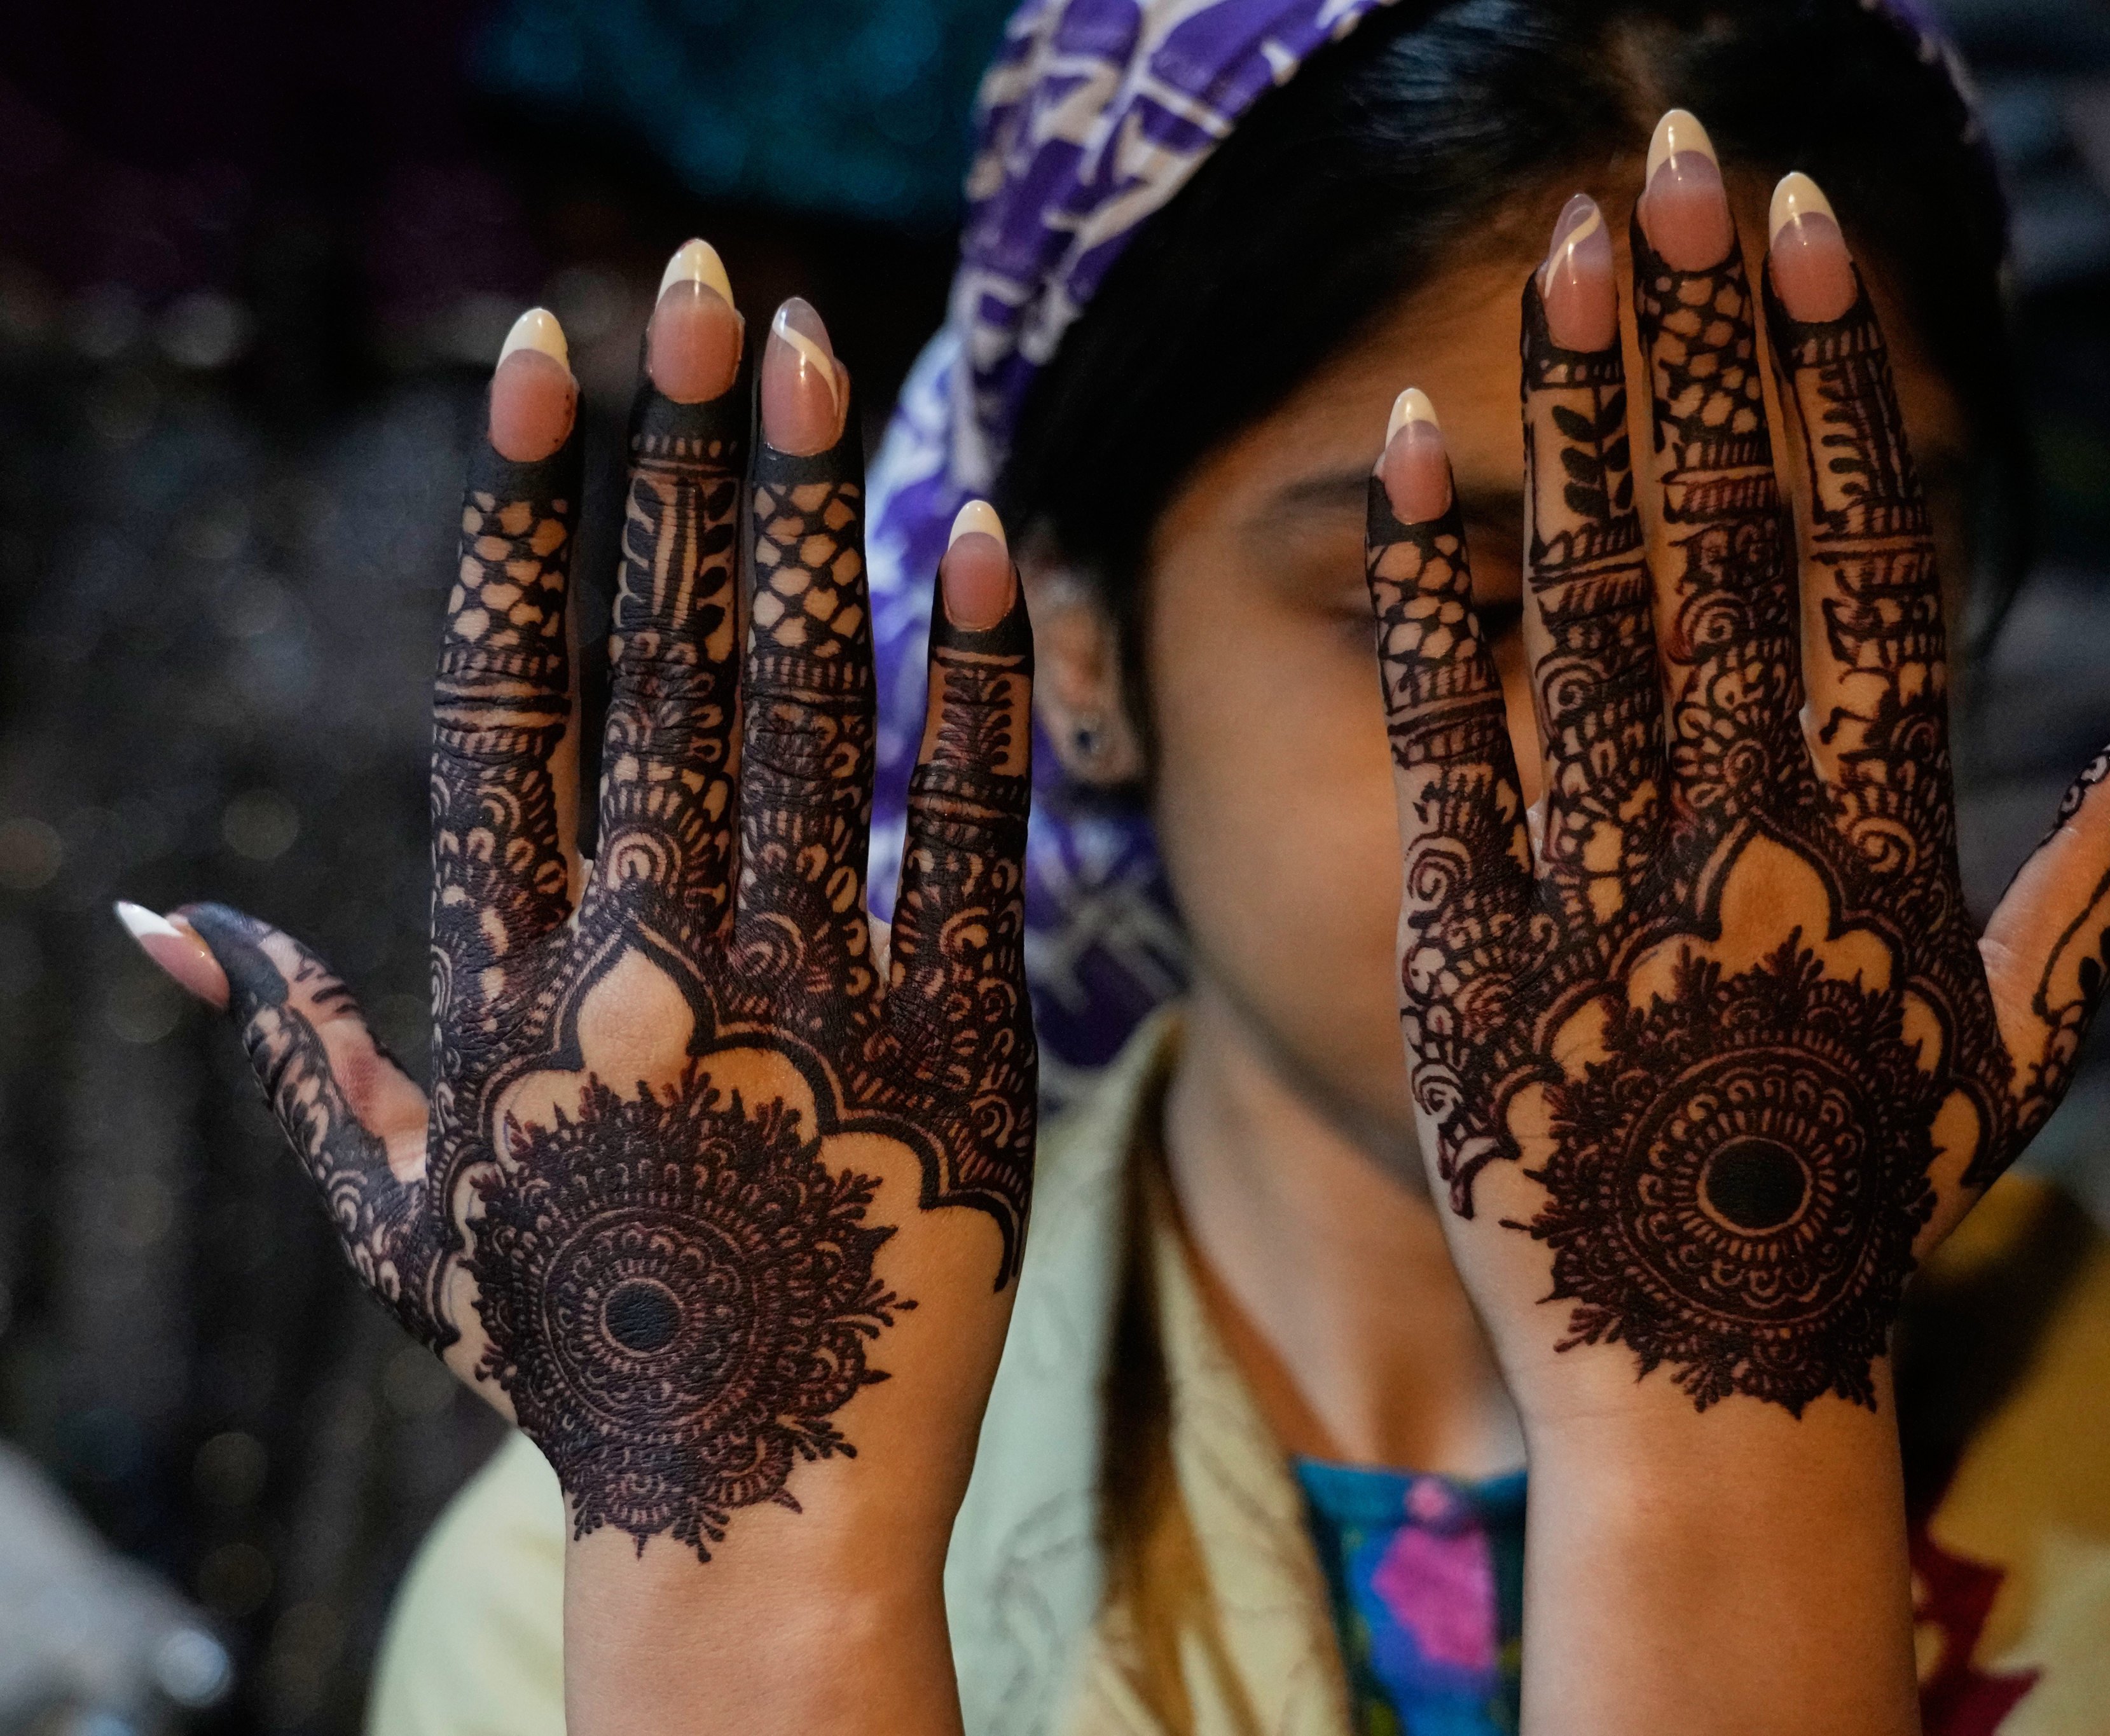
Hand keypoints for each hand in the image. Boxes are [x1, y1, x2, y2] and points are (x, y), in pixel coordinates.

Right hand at [125, 246, 1034, 1572]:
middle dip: (689, 458)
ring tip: (830, 354)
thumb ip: (293, 1050)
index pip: (503, 693)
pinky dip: (977, 678)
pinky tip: (984, 541)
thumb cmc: (574, 1354)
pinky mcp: (955, 1048)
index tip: (552, 357)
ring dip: (817, 516)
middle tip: (714, 284)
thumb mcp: (399, 1212)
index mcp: (500, 985)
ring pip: (807, 708)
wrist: (752, 1519)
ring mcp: (804, 1003)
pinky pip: (968, 826)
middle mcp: (639, 966)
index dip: (530, 512)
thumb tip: (155, 923)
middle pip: (662, 660)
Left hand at [1364, 130, 2109, 1423]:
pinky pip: (1441, 734)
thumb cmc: (1865, 1204)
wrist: (1707, 1379)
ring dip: (1576, 412)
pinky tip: (1408, 435)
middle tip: (1668, 158)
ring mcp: (1600, 883)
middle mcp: (1748, 834)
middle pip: (1726, 535)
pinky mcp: (1465, 942)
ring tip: (1560, 247)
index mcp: (1884, 838)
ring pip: (1590, 601)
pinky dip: (1426, 583)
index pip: (1869, 550)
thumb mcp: (2019, 1045)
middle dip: (1701, 337)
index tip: (1802, 227)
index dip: (1835, 375)